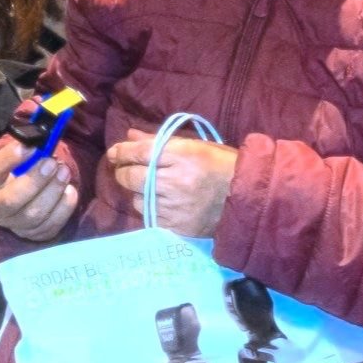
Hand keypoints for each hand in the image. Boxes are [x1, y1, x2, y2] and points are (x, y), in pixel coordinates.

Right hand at [0, 139, 77, 241]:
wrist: (19, 198)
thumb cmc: (16, 172)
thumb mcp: (14, 158)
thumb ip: (24, 148)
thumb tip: (42, 136)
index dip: (9, 159)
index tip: (29, 146)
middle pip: (12, 200)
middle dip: (35, 181)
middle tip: (52, 162)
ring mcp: (16, 225)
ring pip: (34, 215)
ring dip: (52, 191)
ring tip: (64, 172)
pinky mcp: (35, 234)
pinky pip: (51, 225)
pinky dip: (63, 208)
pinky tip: (70, 190)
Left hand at [106, 129, 237, 236]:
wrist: (248, 198)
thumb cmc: (222, 165)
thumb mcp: (195, 145)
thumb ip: (159, 141)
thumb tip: (130, 136)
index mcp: (182, 155)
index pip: (139, 152)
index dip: (121, 152)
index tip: (114, 153)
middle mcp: (176, 180)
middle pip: (131, 177)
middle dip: (124, 172)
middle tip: (127, 170)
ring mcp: (175, 206)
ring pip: (137, 199)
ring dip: (139, 193)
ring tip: (153, 188)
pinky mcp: (177, 227)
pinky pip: (149, 217)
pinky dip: (151, 210)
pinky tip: (163, 204)